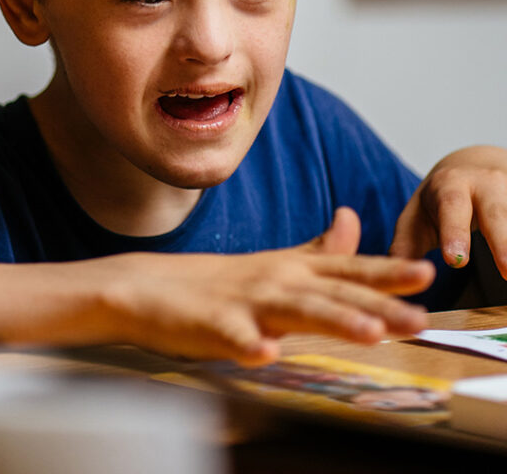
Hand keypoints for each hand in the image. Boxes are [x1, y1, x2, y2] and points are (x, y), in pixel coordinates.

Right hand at [91, 208, 432, 365]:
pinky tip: (266, 353)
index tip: (427, 274)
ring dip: (333, 320)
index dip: (387, 274)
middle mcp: (274, 281)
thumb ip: (317, 249)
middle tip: (419, 318)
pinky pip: (232, 336)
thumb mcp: (273, 262)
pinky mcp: (211, 324)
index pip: (347, 271)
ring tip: (368, 334)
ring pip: (294, 312)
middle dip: (378, 305)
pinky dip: (249, 345)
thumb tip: (352, 217)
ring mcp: (243, 302)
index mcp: (290, 270)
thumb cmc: (213, 281)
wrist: (145, 286)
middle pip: (333, 294)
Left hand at [390, 146, 506, 277]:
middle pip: (497, 212)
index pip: (451, 208)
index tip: (454, 260)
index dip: (454, 234)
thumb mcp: (418, 216)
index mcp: (450, 186)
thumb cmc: (440, 201)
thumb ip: (407, 243)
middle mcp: (487, 185)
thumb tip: (395, 272)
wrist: (473, 169)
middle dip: (503, 241)